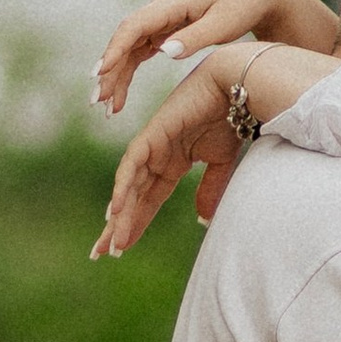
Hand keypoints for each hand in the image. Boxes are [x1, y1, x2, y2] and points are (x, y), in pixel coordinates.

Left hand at [91, 60, 239, 258]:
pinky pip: (133, 164)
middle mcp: (157, 155)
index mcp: (171, 162)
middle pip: (132, 196)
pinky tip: (116, 210)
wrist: (239, 88)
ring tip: (110, 241)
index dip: (134, 223)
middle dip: (117, 225)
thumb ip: (210, 188)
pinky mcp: (154, 133)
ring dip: (119, 214)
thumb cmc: (233, 118)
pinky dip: (124, 186)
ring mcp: (153, 143)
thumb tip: (202, 219)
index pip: (148, 199)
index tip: (121, 249)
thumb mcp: (222, 164)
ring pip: (129, 185)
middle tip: (101, 253)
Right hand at [93, 0, 339, 117]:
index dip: (116, 49)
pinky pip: (139, 54)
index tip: (103, 72)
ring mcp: (161, 21)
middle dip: (109, 70)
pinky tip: (119, 96)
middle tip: (99, 101)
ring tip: (107, 106)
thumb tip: (163, 52)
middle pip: (125, 40)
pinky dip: (127, 73)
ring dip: (115, 76)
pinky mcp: (165, 32)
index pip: (135, 26)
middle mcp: (161, 10)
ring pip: (128, 50)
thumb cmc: (243, 5)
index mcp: (173, 3)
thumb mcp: (225, 22)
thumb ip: (196, 37)